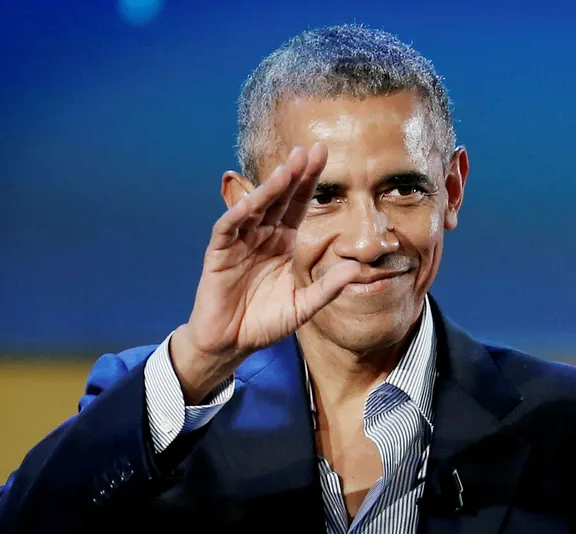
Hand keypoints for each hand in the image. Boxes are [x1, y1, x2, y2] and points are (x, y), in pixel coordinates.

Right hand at [170, 144, 359, 402]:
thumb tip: (356, 269)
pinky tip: (252, 202)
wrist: (232, 343)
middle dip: (294, 174)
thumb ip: (327, 288)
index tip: (324, 155)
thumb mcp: (303, 306)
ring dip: (270, 188)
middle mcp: (263, 235)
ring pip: (255, 208)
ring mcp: (240, 242)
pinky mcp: (219, 254)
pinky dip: (238, 214)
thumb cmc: (266, 322)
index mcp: (284, 242)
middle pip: (280, 198)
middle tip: (309, 150)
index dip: (309, 181)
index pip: (299, 205)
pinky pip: (228, 229)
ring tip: (287, 169)